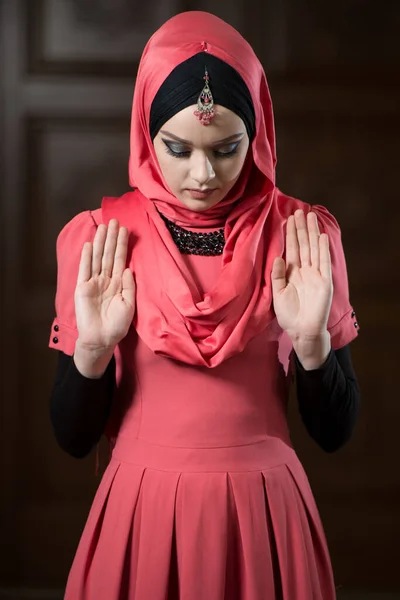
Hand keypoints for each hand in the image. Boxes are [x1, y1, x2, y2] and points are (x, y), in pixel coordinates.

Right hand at [73, 219, 134, 375]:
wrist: (101, 339)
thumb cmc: (117, 325)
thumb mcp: (129, 305)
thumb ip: (129, 286)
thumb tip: (127, 268)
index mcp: (118, 283)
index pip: (121, 259)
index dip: (122, 245)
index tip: (125, 230)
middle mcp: (106, 280)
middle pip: (109, 254)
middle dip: (112, 238)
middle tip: (114, 220)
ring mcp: (93, 283)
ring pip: (98, 258)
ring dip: (100, 243)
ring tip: (103, 227)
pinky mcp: (83, 288)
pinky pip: (85, 269)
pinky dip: (87, 257)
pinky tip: (90, 245)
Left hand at [271, 209, 332, 342]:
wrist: (302, 331)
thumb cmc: (289, 315)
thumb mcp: (277, 294)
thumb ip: (277, 276)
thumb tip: (277, 257)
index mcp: (292, 273)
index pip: (292, 249)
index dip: (291, 234)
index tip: (289, 219)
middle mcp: (304, 271)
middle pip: (303, 245)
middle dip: (301, 228)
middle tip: (299, 210)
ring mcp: (315, 275)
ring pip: (313, 249)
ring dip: (312, 233)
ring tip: (310, 216)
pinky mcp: (324, 282)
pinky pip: (323, 263)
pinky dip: (322, 250)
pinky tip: (321, 236)